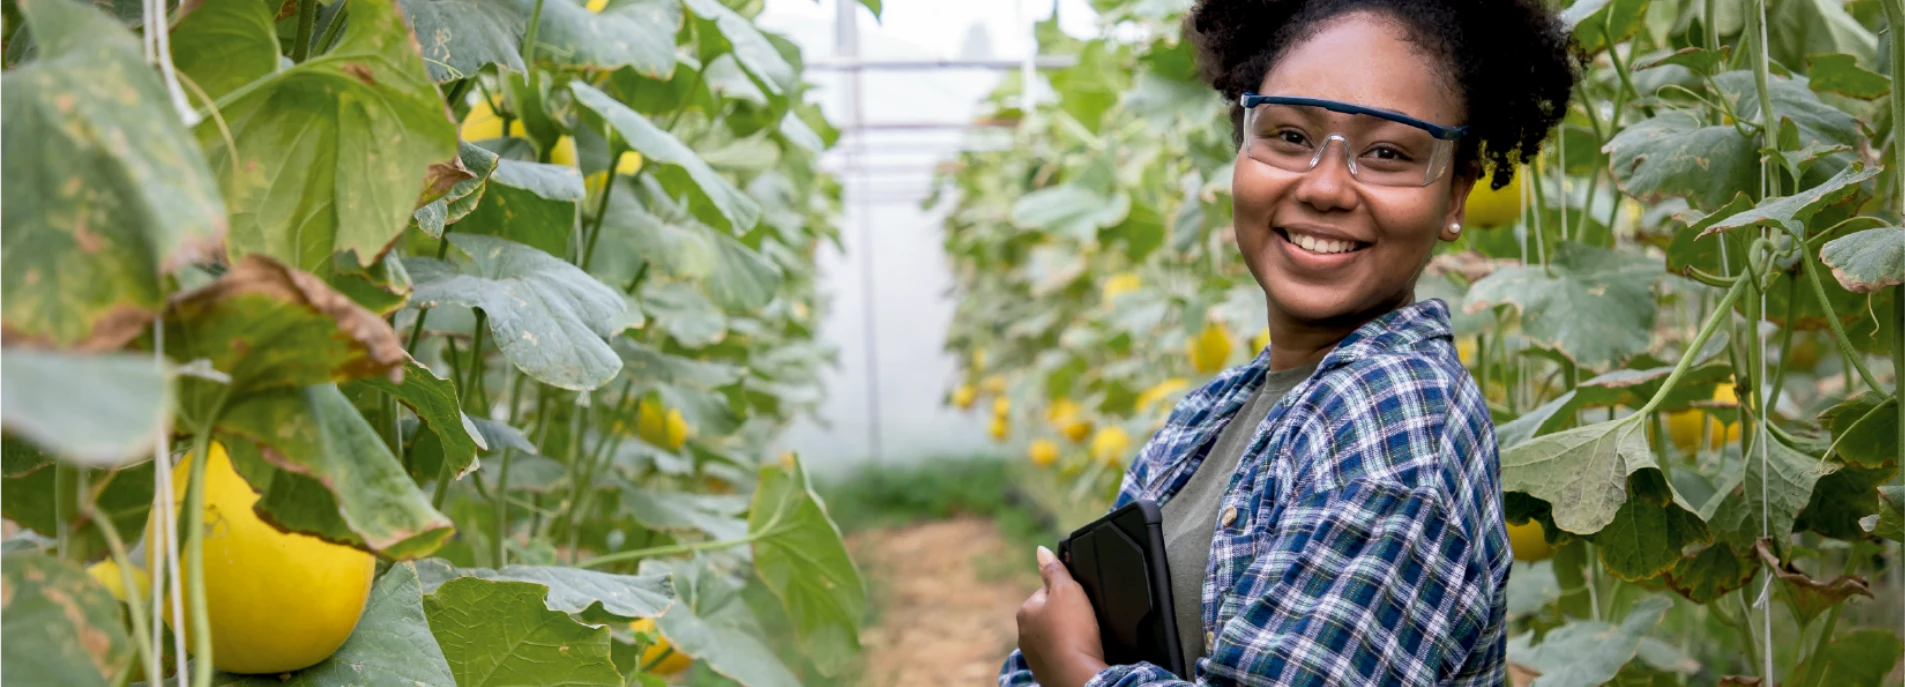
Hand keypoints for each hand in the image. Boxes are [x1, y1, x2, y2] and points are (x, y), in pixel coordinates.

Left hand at [1017, 546, 1108, 686]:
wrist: (1078, 675)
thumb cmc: (1073, 632)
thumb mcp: (1068, 590)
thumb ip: (1055, 570)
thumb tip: (1041, 550)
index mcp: (1025, 612)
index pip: (1047, 592)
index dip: (1067, 593)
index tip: (1080, 600)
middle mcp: (1024, 635)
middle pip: (1051, 615)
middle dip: (1067, 616)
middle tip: (1085, 620)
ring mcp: (1034, 657)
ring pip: (1055, 637)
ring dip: (1069, 636)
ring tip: (1086, 637)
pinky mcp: (1046, 673)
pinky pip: (1060, 656)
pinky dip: (1070, 653)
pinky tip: (1081, 653)